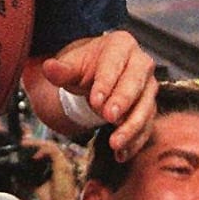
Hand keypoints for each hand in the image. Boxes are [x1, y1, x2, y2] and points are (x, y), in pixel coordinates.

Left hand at [41, 31, 156, 159]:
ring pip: (146, 107)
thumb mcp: (72, 66)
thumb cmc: (86, 68)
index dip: (106, 83)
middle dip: (123, 101)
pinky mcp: (149, 108)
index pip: (114, 64)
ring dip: (132, 127)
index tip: (95, 101)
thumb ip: (61, 69)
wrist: (99, 76)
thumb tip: (49, 67)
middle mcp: (141, 63)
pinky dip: (135, 142)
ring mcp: (148, 87)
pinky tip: (121, 155)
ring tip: (115, 144)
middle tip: (109, 118)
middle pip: (136, 83)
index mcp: (121, 45)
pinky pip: (147, 126)